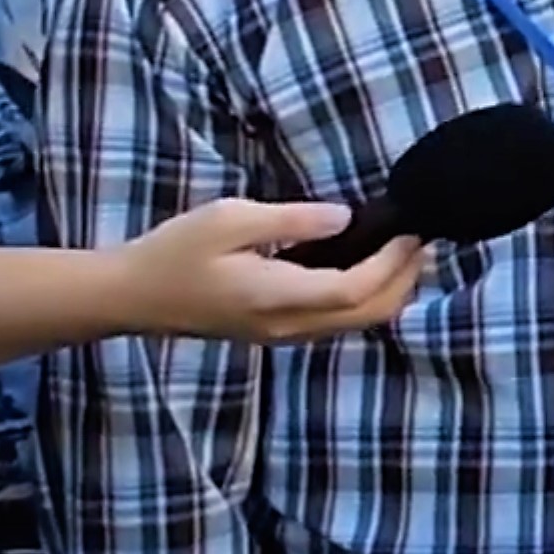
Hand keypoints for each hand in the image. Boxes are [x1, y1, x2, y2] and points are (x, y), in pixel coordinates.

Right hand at [113, 201, 424, 342]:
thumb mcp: (231, 219)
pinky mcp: (274, 332)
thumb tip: (344, 218)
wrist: (132, 297)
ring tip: (404, 252)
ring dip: (387, 292)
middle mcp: (286, 326)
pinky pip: (333, 323)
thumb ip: (292, 220)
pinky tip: (365, 266)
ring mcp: (280, 335)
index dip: (392, 265)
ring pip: (353, 324)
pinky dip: (362, 298)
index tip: (412, 233)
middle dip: (403, 281)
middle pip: (365, 316)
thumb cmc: (175, 251)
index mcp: (276, 297)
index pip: (354, 291)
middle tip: (422, 242)